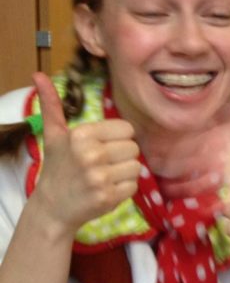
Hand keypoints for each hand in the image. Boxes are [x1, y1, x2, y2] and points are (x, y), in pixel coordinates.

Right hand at [30, 72, 139, 232]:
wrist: (52, 207)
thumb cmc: (58, 167)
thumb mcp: (54, 135)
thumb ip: (52, 105)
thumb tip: (39, 75)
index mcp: (81, 135)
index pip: (126, 129)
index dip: (117, 138)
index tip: (101, 147)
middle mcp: (90, 155)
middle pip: (133, 147)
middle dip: (121, 156)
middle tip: (101, 164)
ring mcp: (100, 178)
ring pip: (136, 166)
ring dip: (124, 173)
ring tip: (104, 176)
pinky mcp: (108, 197)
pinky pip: (134, 185)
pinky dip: (124, 189)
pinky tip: (106, 189)